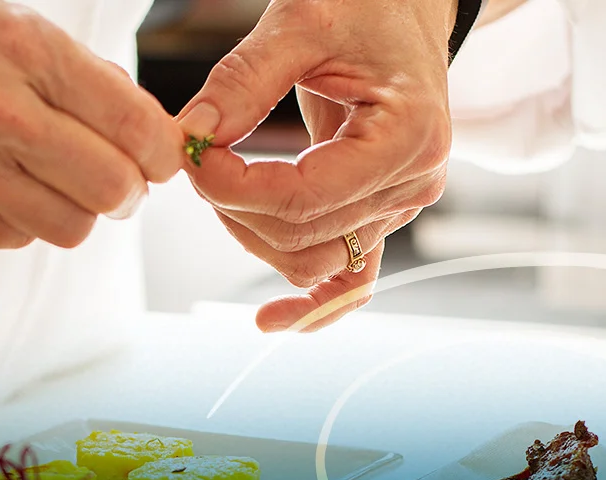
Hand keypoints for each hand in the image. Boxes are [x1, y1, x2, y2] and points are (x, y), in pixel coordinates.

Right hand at [0, 0, 183, 248]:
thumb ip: (71, 73)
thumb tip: (142, 127)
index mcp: (19, 48)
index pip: (132, 122)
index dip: (160, 151)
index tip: (158, 156)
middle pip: (111, 187)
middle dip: (125, 189)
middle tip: (115, 180)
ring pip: (69, 226)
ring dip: (74, 210)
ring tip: (50, 182)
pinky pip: (15, 239)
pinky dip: (20, 219)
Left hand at [177, 0, 457, 331]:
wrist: (404, 8)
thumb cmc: (364, 5)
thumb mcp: (300, 22)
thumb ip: (242, 80)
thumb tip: (191, 137)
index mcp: (409, 136)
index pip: (303, 198)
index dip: (233, 190)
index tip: (191, 156)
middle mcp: (414, 183)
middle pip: (300, 236)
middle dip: (232, 205)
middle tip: (197, 155)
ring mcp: (400, 206)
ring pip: (310, 259)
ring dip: (251, 233)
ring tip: (220, 182)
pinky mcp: (380, 214)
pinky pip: (350, 279)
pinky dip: (311, 305)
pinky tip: (268, 322)